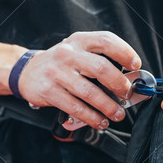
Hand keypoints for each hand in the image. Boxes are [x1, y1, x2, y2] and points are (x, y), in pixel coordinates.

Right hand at [18, 31, 141, 129]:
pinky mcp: (49, 91)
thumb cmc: (60, 64)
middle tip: (127, 95)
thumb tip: (127, 81)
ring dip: (108, 107)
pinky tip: (100, 121)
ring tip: (118, 114)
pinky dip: (92, 117)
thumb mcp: (77, 52)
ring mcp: (57, 73)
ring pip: (90, 92)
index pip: (106, 40)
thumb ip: (98, 60)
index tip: (135, 65)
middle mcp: (67, 54)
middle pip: (101, 68)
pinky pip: (75, 107)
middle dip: (119, 84)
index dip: (124, 52)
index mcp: (79, 41)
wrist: (27, 71)